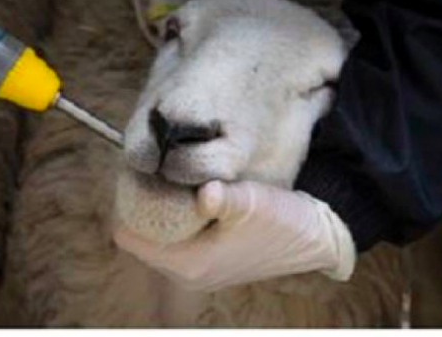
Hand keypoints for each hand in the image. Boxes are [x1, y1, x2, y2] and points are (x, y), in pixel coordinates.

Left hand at [114, 180, 355, 291]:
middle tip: (150, 170)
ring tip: (169, 177)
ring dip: (160, 208)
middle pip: (141, 235)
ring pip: (159, 235)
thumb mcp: (249, 203)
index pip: (128, 236)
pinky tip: (190, 191)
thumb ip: (220, 198)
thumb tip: (201, 191)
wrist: (315, 236)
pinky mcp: (211, 258)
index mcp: (188, 264)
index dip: (126, 204)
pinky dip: (176, 215)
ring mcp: (200, 268)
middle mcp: (188, 272)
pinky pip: (176, 236)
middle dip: (142, 203)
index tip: (135, 174)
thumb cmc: (282, 222)